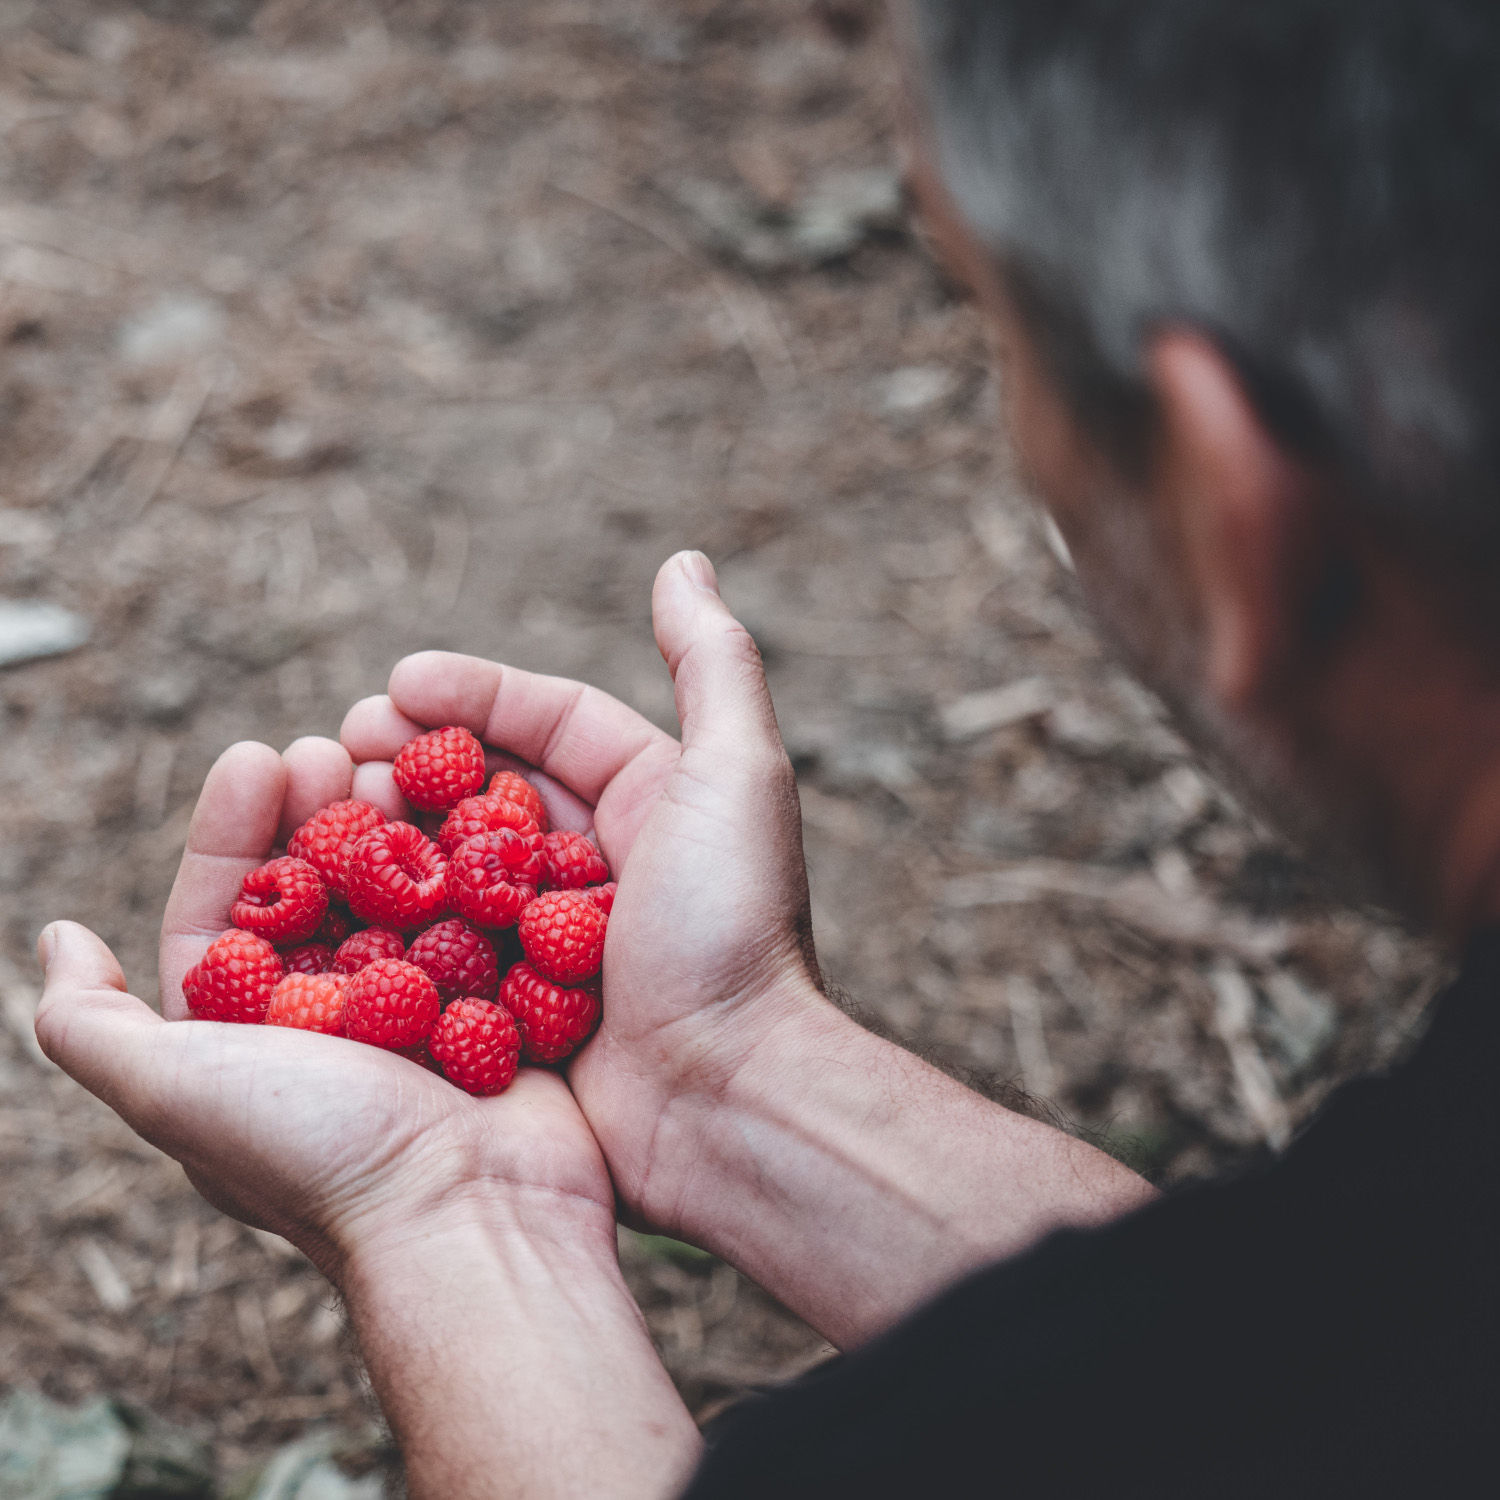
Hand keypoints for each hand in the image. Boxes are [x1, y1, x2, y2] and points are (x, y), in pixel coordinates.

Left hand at [34, 739, 616, 1280]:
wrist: (472, 1217)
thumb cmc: (319, 1154)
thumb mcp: (174, 1090)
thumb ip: (91, 1024)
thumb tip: (58, 938)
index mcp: (252, 1037)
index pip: (228, 910)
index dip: (234, 830)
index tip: (258, 755)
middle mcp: (333, 1022)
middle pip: (321, 888)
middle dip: (320, 811)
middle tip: (337, 747)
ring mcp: (423, 1013)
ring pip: (402, 891)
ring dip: (398, 824)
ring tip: (404, 762)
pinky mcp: (497, 1007)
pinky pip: (481, 917)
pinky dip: (476, 864)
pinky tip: (480, 811)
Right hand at [340, 551, 830, 1234]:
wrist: (726, 1103)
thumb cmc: (731, 933)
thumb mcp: (737, 778)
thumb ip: (714, 664)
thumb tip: (684, 559)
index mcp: (652, 800)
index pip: (551, 721)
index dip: (473, 692)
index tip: (395, 682)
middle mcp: (597, 864)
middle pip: (487, 787)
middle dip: (413, 755)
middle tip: (340, 745)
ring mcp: (549, 939)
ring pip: (449, 861)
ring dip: (385, 830)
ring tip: (320, 804)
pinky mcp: (511, 1009)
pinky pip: (433, 943)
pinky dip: (382, 914)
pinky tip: (325, 897)